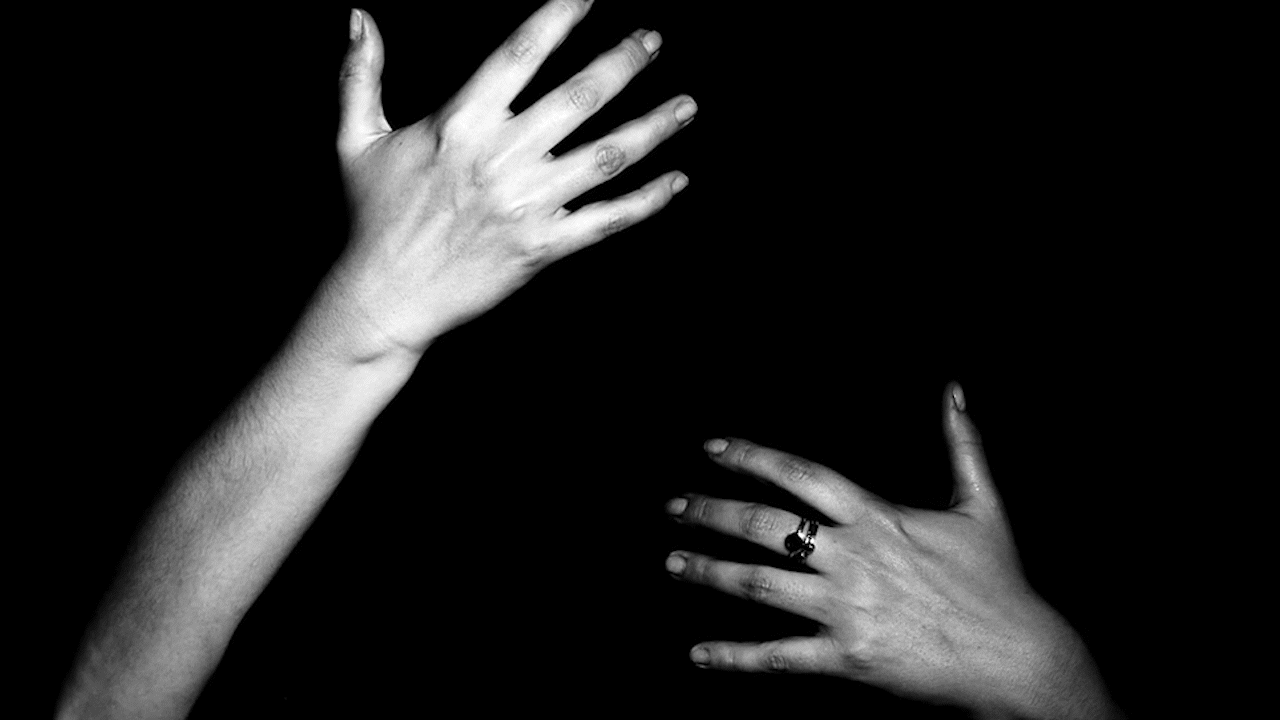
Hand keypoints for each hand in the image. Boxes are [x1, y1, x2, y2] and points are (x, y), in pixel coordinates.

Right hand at [327, 2, 693, 359]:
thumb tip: (359, 14)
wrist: (385, 299)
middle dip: (624, 62)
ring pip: (606, 156)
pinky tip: (677, 180)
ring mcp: (526, 205)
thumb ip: (361, 74)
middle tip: (654, 38)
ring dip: (653, 127)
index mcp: (459, 123)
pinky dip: (647, 201)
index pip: (521, 52)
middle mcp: (500, 158)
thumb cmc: (373, 217)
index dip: (561, 15)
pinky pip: (607, 220)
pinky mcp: (543, 247)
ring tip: (687, 104)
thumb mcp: (356, 140)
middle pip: (579, 97)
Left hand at [666, 384, 1120, 718]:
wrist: (1021, 659)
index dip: (752, 457)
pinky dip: (733, 657)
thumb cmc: (1001, 584)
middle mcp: (855, 557)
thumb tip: (955, 390)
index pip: (801, 474)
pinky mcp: (848, 658)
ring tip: (672, 564)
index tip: (712, 449)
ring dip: (709, 571)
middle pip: (766, 525)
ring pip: (760, 583)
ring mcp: (847, 608)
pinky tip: (699, 654)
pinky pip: (778, 655)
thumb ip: (963, 444)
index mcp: (879, 516)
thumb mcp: (983, 506)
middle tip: (674, 508)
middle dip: (711, 513)